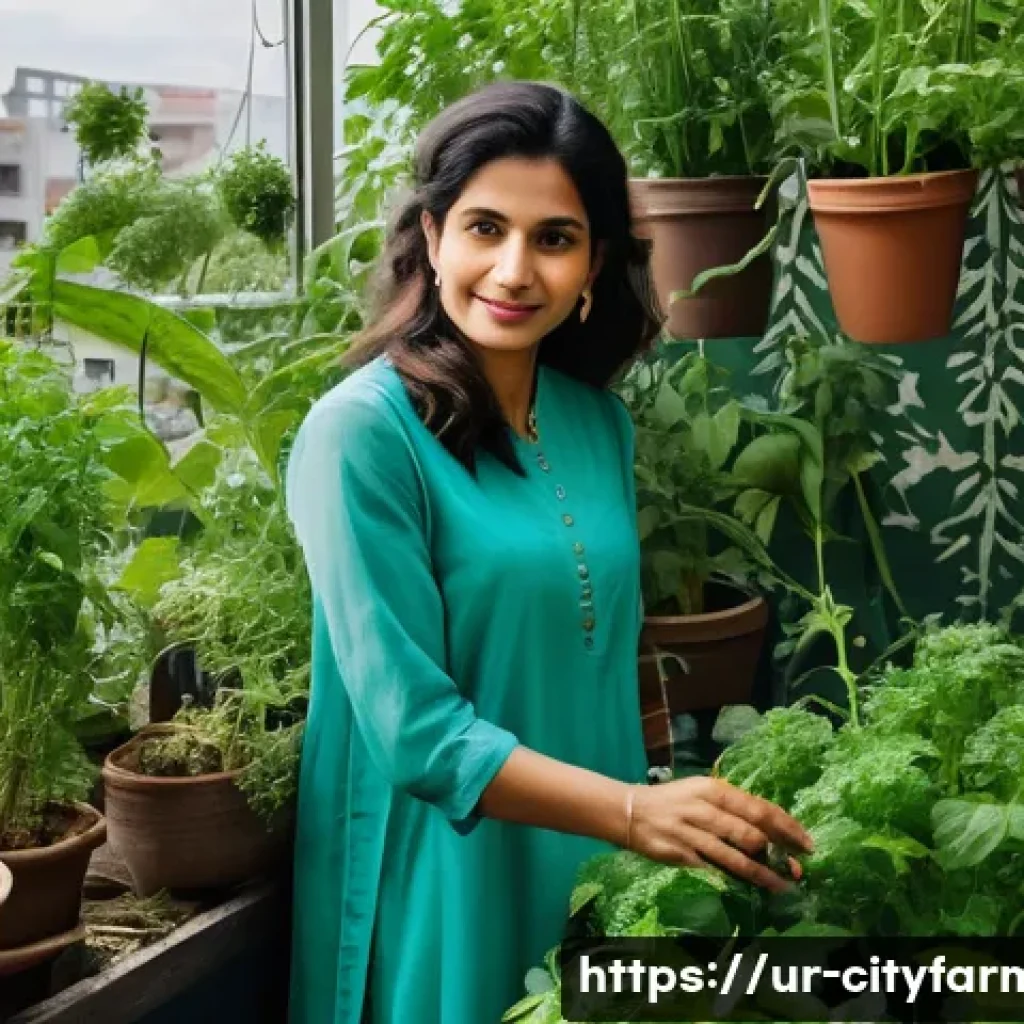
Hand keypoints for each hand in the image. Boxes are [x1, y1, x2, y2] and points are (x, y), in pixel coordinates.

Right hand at [626, 776, 813, 893]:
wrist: (630, 811)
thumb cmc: (674, 801)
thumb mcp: (702, 793)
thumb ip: (732, 807)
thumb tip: (771, 828)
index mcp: (714, 789)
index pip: (759, 808)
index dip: (786, 826)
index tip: (806, 842)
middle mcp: (704, 808)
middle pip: (750, 832)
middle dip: (779, 853)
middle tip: (798, 869)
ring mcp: (691, 832)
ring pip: (734, 856)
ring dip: (762, 872)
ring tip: (781, 885)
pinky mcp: (680, 854)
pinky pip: (713, 869)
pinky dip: (734, 879)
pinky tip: (749, 888)